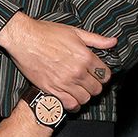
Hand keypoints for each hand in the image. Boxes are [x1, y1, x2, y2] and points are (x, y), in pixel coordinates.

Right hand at [0, 12, 115, 110]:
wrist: (24, 38)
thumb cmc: (46, 33)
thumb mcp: (74, 32)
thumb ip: (96, 40)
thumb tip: (113, 42)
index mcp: (85, 56)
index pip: (105, 75)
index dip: (102, 74)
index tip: (97, 73)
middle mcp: (77, 72)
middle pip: (96, 89)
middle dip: (94, 85)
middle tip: (88, 81)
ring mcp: (64, 82)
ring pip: (85, 98)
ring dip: (84, 95)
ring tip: (79, 89)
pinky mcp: (52, 89)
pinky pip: (70, 105)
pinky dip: (73, 104)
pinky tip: (71, 98)